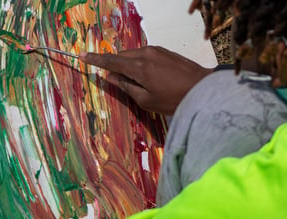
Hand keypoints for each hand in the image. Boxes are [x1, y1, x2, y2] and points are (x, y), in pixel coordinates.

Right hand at [79, 46, 212, 114]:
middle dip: (114, 65)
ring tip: (134, 81)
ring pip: (133, 55)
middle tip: (115, 80)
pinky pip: (144, 54)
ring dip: (127, 65)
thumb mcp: (146, 100)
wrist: (204, 90)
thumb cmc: (174, 100)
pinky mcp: (165, 51)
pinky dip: (138, 63)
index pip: (111, 61)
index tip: (82, 55)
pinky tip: (146, 76)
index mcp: (139, 67)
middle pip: (122, 56)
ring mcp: (157, 50)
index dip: (96, 59)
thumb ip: (126, 86)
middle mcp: (146, 53)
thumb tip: (110, 77)